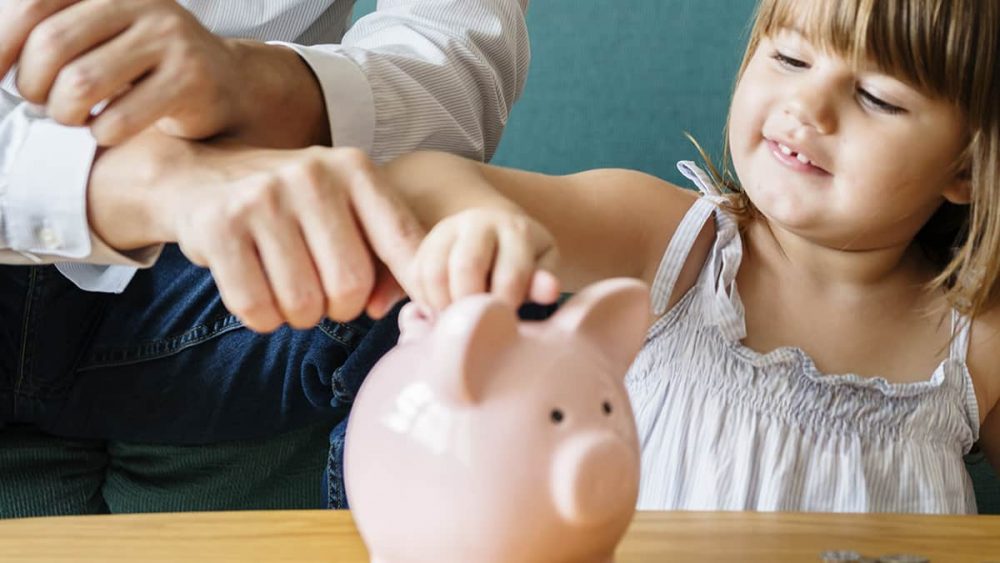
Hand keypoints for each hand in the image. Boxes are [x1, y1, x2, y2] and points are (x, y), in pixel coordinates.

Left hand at [0, 0, 274, 144]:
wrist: (226, 83)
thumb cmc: (146, 65)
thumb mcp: (101, 32)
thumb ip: (54, 32)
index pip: (34, 4)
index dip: (2, 43)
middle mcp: (141, 4)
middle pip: (52, 45)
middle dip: (33, 85)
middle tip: (41, 102)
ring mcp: (169, 40)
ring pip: (81, 83)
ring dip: (64, 113)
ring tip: (73, 117)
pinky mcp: (190, 80)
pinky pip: (121, 118)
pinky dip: (102, 133)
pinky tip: (106, 130)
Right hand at [90, 138, 424, 331]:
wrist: (200, 176)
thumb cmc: (293, 206)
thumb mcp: (346, 211)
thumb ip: (385, 257)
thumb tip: (383, 308)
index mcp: (354, 170)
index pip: (403, 241)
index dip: (415, 285)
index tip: (418, 307)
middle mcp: (312, 176)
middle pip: (351, 285)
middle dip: (341, 308)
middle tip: (324, 296)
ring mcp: (263, 198)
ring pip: (303, 304)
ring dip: (299, 316)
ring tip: (289, 291)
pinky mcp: (219, 227)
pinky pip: (257, 307)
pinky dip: (263, 318)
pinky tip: (260, 295)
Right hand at [410, 208, 559, 310]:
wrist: (494, 233)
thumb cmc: (524, 260)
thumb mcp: (542, 266)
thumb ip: (543, 281)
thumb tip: (549, 290)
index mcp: (515, 229)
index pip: (510, 274)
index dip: (507, 306)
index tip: (505, 324)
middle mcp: (478, 222)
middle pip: (466, 267)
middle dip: (472, 305)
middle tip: (477, 326)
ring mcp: (446, 230)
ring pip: (434, 272)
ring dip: (445, 306)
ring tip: (459, 321)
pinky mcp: (424, 244)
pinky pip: (416, 276)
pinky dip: (426, 301)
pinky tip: (443, 311)